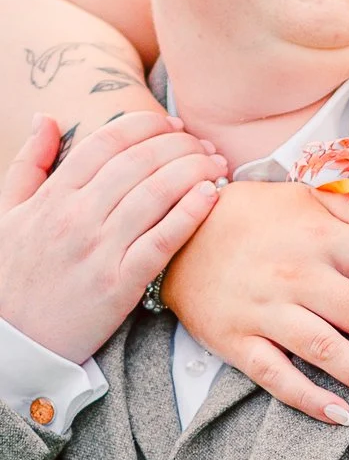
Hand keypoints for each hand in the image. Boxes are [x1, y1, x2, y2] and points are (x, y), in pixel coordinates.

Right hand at [0, 110, 226, 359]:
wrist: (14, 343)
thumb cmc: (15, 276)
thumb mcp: (8, 214)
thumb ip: (29, 163)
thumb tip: (46, 116)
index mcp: (53, 196)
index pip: (107, 141)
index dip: (147, 124)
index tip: (172, 124)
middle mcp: (75, 217)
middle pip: (140, 161)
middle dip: (180, 144)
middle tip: (204, 145)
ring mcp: (98, 251)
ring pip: (156, 193)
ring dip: (194, 171)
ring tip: (216, 165)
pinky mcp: (119, 285)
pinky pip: (162, 240)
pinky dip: (191, 213)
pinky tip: (211, 196)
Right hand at [160, 179, 348, 422]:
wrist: (172, 232)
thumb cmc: (247, 215)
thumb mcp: (301, 199)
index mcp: (321, 240)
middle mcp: (299, 277)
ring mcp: (268, 312)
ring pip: (328, 352)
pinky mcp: (238, 341)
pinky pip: (277, 376)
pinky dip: (309, 397)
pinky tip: (342, 416)